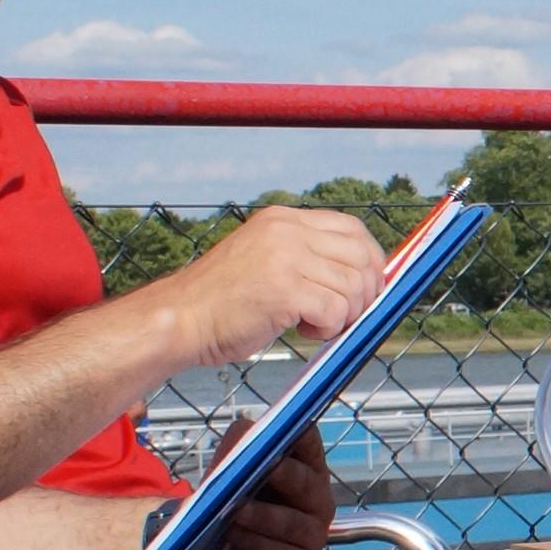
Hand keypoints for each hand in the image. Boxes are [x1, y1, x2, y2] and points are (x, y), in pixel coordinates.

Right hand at [156, 206, 390, 368]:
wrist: (179, 318)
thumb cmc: (221, 302)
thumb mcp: (265, 259)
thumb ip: (306, 257)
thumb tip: (361, 276)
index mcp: (283, 220)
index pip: (352, 229)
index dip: (370, 260)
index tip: (367, 286)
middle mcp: (286, 231)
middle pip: (361, 257)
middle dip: (365, 292)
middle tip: (345, 314)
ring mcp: (285, 258)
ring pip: (353, 287)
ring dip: (343, 315)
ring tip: (312, 323)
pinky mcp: (285, 290)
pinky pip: (336, 311)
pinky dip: (327, 329)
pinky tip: (300, 330)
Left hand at [202, 421, 338, 549]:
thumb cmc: (228, 501)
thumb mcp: (227, 468)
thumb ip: (237, 445)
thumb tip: (246, 433)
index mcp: (305, 467)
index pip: (309, 443)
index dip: (299, 434)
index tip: (286, 426)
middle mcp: (318, 498)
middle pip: (306, 483)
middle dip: (284, 475)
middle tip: (265, 468)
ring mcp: (314, 534)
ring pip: (292, 523)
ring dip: (261, 516)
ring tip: (233, 512)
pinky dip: (256, 545)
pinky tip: (234, 535)